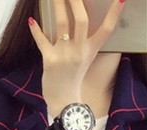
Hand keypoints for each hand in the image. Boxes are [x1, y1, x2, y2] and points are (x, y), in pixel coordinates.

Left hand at [28, 0, 124, 115]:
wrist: (64, 102)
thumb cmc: (72, 79)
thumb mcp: (83, 60)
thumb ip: (82, 42)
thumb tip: (75, 20)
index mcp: (90, 51)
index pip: (107, 30)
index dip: (114, 14)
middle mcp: (79, 52)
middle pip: (81, 20)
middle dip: (75, 0)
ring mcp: (65, 55)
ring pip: (62, 24)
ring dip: (58, 5)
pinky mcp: (50, 61)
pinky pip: (42, 41)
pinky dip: (36, 30)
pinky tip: (32, 21)